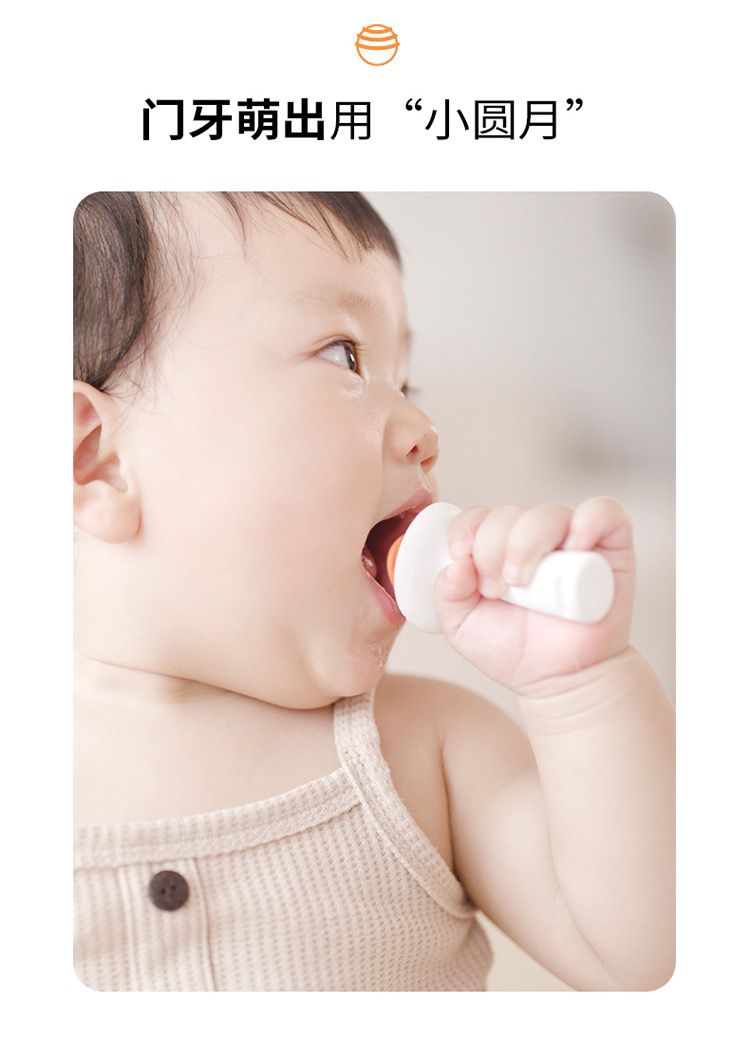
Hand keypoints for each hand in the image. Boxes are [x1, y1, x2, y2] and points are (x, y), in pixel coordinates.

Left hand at [433, 497, 635, 693]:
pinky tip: (574, 546)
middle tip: (496, 589)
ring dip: (527, 542)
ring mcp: (572, 539)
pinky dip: (588, 521)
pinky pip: (603, 512)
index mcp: (497, 547)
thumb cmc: (515, 649)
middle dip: (492, 548)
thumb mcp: (462, 626)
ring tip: (523, 581)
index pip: (477, 517)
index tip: (460, 558)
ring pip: (548, 513)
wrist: (561, 680)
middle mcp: (533, 538)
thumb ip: (447, 594)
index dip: (465, 531)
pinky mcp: (611, 547)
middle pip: (508, 514)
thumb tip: (455, 564)